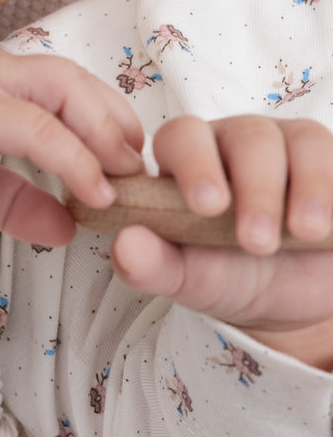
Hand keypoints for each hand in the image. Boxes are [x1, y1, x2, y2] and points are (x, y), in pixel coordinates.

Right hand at [0, 50, 143, 244]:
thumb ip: (21, 201)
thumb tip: (67, 227)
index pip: (67, 86)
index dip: (106, 118)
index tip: (127, 161)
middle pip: (74, 81)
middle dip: (114, 121)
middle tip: (136, 170)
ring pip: (63, 91)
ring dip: (102, 134)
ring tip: (122, 178)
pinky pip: (37, 128)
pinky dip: (73, 158)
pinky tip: (92, 190)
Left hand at [110, 115, 332, 368]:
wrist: (285, 300)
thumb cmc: (223, 276)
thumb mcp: (188, 279)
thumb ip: (152, 263)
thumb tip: (125, 243)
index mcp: (189, 157)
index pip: (184, 136)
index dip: (195, 164)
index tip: (207, 206)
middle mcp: (239, 142)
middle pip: (249, 137)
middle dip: (255, 188)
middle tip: (256, 241)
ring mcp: (292, 147)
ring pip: (304, 140)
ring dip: (307, 185)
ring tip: (305, 232)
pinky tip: (332, 225)